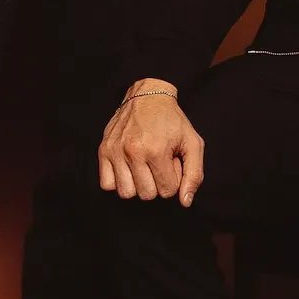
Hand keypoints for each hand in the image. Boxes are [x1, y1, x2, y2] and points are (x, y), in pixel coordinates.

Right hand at [98, 81, 204, 204]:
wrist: (147, 96)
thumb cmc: (172, 121)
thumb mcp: (193, 143)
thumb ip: (194, 174)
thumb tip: (185, 202)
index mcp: (156, 150)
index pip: (167, 191)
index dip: (172, 179)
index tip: (171, 164)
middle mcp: (133, 152)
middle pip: (147, 195)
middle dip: (156, 183)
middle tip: (157, 164)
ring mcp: (115, 151)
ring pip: (126, 193)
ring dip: (137, 185)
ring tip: (143, 167)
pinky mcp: (103, 150)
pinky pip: (107, 184)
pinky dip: (118, 182)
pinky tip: (128, 169)